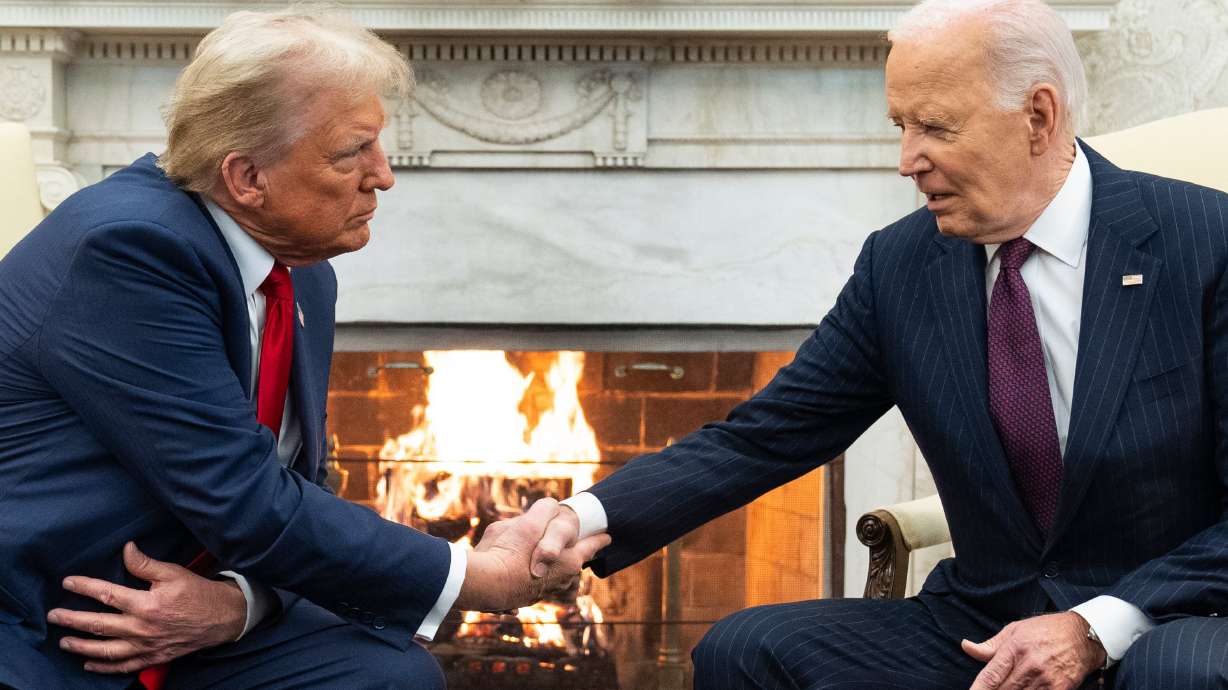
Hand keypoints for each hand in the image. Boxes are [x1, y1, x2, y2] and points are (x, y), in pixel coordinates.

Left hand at [47, 542, 246, 673]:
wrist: (223, 618)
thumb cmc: (198, 593)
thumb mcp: (174, 572)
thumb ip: (146, 564)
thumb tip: (126, 550)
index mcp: (146, 604)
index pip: (107, 595)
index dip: (84, 587)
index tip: (68, 583)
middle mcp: (142, 628)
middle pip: (99, 625)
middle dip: (72, 620)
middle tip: (53, 616)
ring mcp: (146, 646)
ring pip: (105, 650)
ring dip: (81, 647)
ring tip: (64, 642)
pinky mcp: (153, 657)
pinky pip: (124, 666)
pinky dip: (104, 668)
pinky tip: (90, 664)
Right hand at [456, 498, 609, 611]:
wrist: (481, 585)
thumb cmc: (509, 552)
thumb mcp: (528, 522)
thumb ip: (545, 510)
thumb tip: (550, 507)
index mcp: (569, 562)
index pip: (591, 546)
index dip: (599, 539)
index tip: (608, 537)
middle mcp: (559, 581)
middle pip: (571, 563)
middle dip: (569, 553)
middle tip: (570, 544)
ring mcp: (540, 593)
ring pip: (550, 574)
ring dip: (546, 564)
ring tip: (537, 553)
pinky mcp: (519, 599)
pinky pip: (527, 583)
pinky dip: (524, 574)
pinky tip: (511, 567)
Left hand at [963, 612, 1105, 689]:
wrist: (1083, 636)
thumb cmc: (1045, 630)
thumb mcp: (1015, 630)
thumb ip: (990, 645)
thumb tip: (966, 647)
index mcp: (1015, 648)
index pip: (991, 675)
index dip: (979, 688)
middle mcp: (1029, 665)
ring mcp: (1046, 679)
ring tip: (1008, 688)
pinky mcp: (1060, 689)